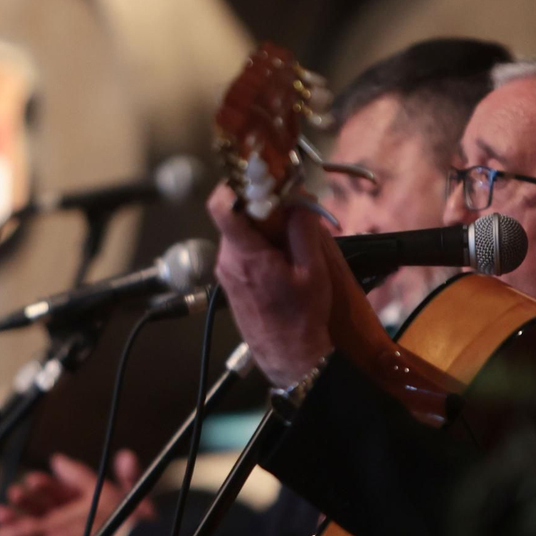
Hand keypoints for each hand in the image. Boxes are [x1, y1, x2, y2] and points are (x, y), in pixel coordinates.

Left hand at [207, 184, 336, 387]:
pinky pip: (242, 250)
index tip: (262, 177)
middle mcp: (228, 262)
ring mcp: (227, 273)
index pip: (223, 205)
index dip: (238, 184)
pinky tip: (284, 259)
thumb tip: (298, 197)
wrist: (292, 359)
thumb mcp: (312, 270)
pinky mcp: (232, 282)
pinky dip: (261, 245)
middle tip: (292, 209)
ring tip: (293, 240)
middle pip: (236, 215)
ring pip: (240, 233)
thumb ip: (303, 229)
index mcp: (246, 255)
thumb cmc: (302, 319)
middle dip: (263, 206)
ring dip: (265, 228)